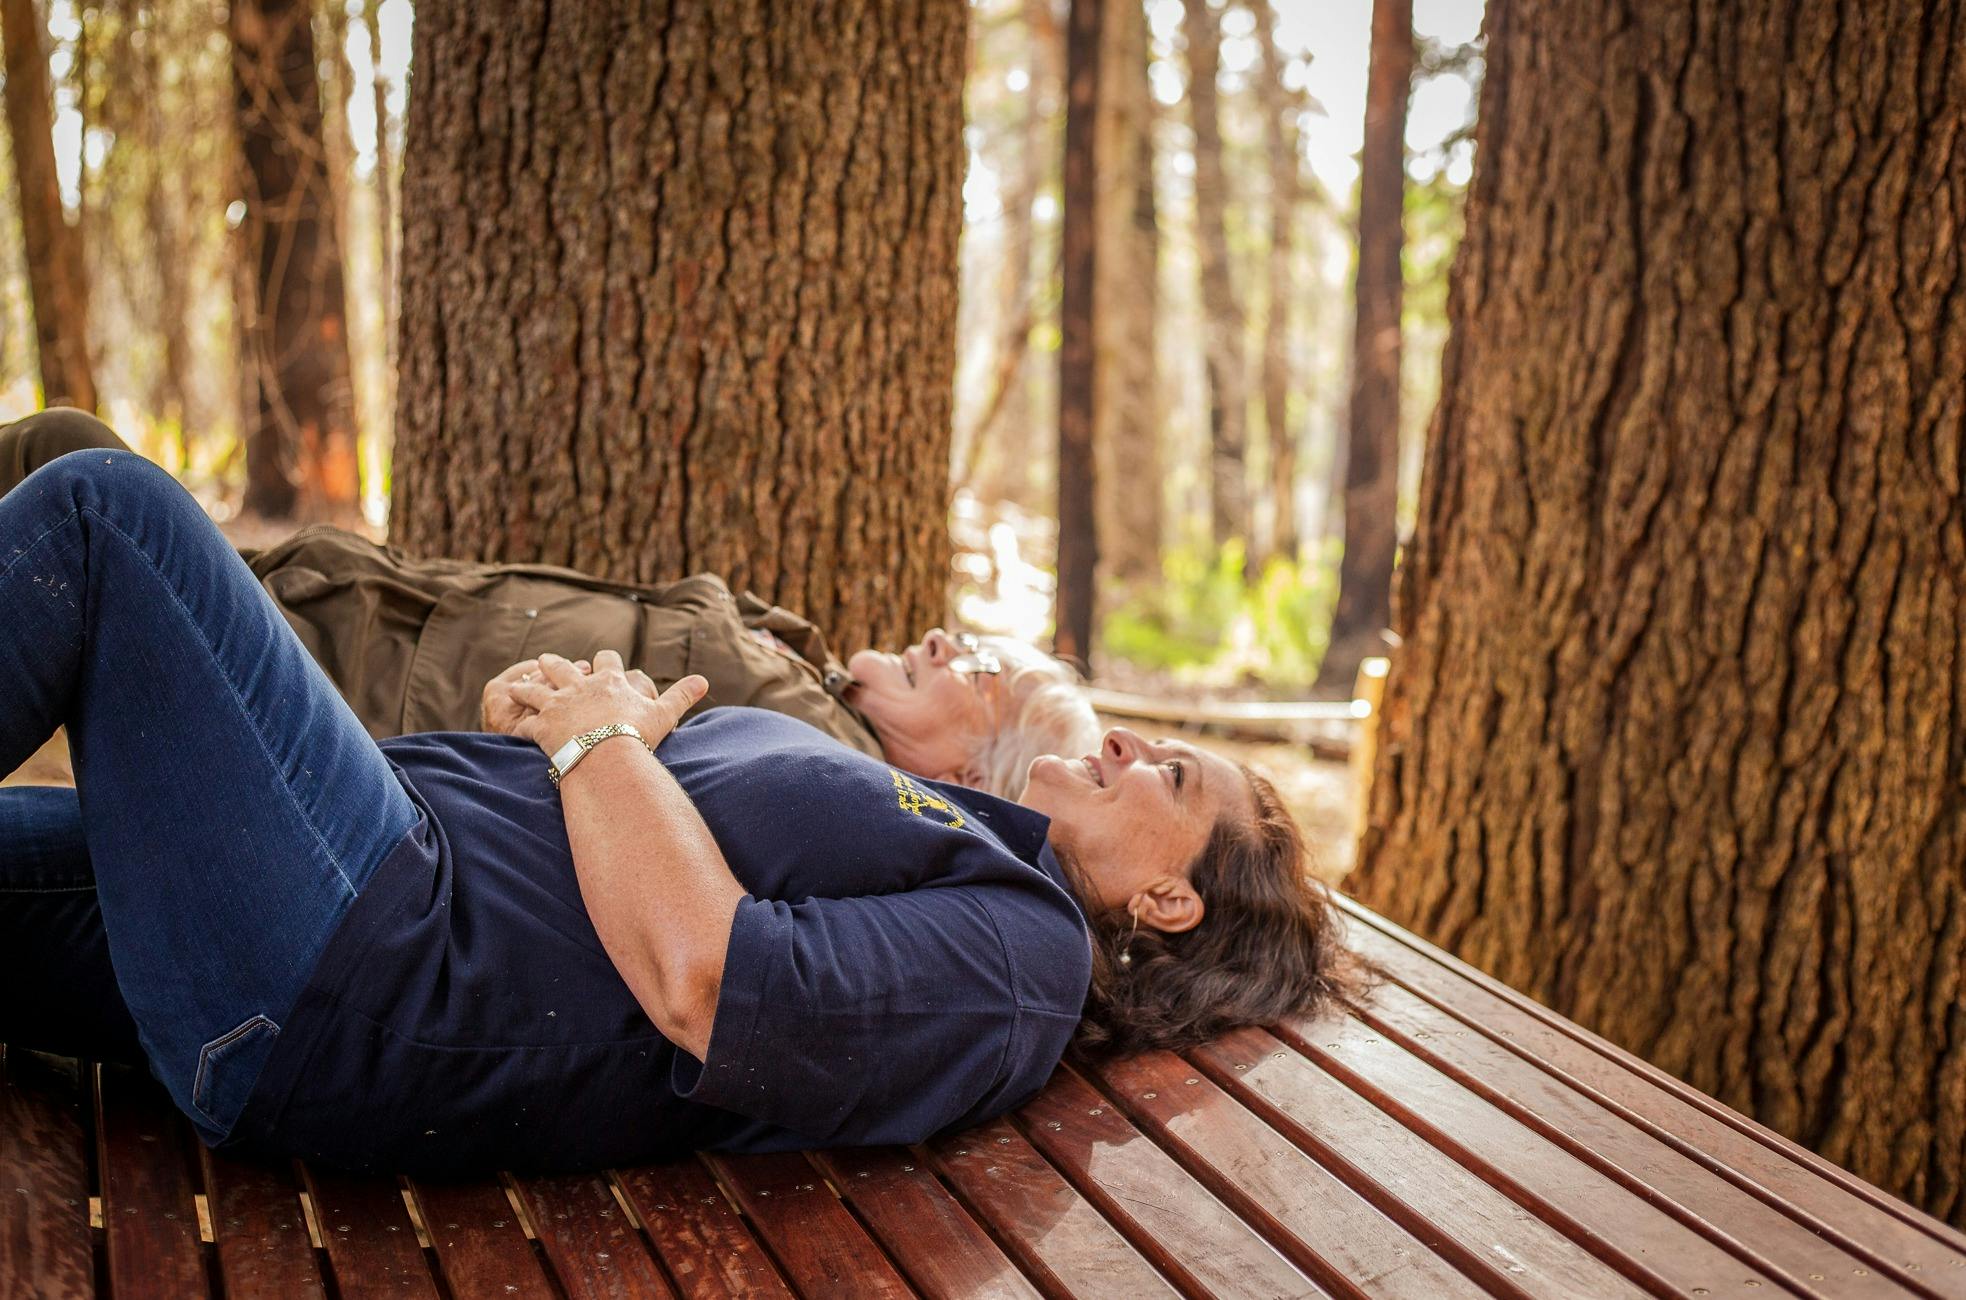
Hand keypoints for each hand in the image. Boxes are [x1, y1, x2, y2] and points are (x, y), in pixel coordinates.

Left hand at [502, 650, 706, 755]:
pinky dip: (518, 724)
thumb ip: (682, 695)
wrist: (608, 755)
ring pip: (536, 688)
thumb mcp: (665, 713)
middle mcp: (580, 687)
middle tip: (548, 661)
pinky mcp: (541, 724)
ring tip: (515, 686)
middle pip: (564, 667)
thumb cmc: (638, 734)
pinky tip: (512, 727)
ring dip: (526, 687)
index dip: (604, 661)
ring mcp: (557, 703)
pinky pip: (524, 722)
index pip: (606, 660)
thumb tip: (704, 680)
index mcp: (610, 682)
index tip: (601, 663)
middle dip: (556, 664)